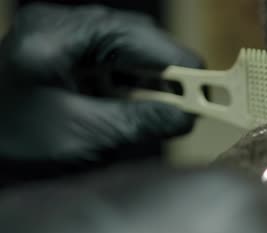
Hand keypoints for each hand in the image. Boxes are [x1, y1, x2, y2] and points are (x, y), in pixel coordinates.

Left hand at [0, 4, 202, 183]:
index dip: (180, 65)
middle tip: (193, 105)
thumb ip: (138, 122)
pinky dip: (131, 82)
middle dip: (168, 72)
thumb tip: (187, 118)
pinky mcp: (63, 50)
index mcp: (61, 32)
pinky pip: (110, 58)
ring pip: (127, 48)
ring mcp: (62, 34)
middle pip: (136, 37)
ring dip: (151, 78)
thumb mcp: (82, 135)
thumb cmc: (14, 142)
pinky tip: (139, 104)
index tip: (214, 91)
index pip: (139, 37)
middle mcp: (64, 22)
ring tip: (168, 109)